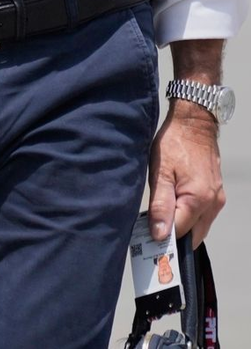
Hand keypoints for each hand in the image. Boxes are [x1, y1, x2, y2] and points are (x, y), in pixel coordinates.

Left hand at [148, 103, 225, 244]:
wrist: (193, 125)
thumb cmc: (174, 143)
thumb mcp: (160, 172)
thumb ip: (160, 204)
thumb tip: (160, 233)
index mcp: (199, 199)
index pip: (181, 233)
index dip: (163, 237)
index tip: (147, 238)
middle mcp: (212, 203)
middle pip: (193, 234)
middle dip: (174, 237)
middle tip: (151, 233)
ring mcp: (216, 199)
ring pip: (198, 226)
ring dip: (181, 227)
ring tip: (159, 218)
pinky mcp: (215, 194)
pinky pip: (202, 215)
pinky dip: (188, 216)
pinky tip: (172, 208)